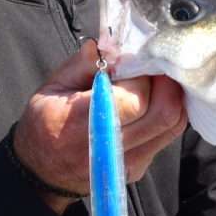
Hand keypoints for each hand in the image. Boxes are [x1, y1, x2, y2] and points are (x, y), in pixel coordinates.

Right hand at [12, 39, 186, 213]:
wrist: (43, 172)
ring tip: (157, 78)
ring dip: (172, 95)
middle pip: (163, 113)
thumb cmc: (45, 123)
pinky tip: (155, 97)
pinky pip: (167, 134)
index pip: (134, 100)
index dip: (142, 74)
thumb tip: (112, 43)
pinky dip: (168, 110)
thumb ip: (83, 64)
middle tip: (156, 64)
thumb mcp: (52, 86)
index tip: (136, 59)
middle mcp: (107, 150)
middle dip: (166, 82)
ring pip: (172, 124)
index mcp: (79, 125)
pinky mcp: (139, 166)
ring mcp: (127, 163)